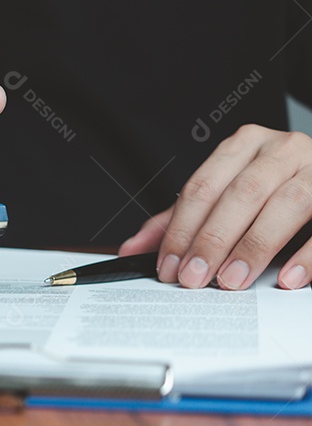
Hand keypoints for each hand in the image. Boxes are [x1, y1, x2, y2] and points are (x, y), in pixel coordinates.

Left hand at [118, 124, 311, 289]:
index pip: (202, 187)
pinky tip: (286, 278)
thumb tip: (132, 248)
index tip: (168, 266)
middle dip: (212, 240)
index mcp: (244, 145)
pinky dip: (307, 254)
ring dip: (253, 247)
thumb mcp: (224, 197)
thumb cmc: (273, 189)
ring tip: (231, 281)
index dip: (181, 229)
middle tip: (194, 278)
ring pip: (284, 204)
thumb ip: (180, 220)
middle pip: (239, 195)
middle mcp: (281, 149)